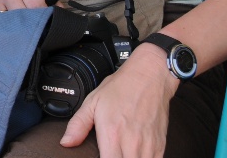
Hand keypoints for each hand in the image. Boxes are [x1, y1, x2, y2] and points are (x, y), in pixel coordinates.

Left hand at [60, 45, 175, 157]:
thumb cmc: (122, 88)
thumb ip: (78, 125)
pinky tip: (135, 155)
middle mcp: (131, 144)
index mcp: (112, 135)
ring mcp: (148, 146)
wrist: (149, 76)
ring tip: (121, 155)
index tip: (101, 157)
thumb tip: (66, 142)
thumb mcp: (93, 102)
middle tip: (110, 154)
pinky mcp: (160, 146)